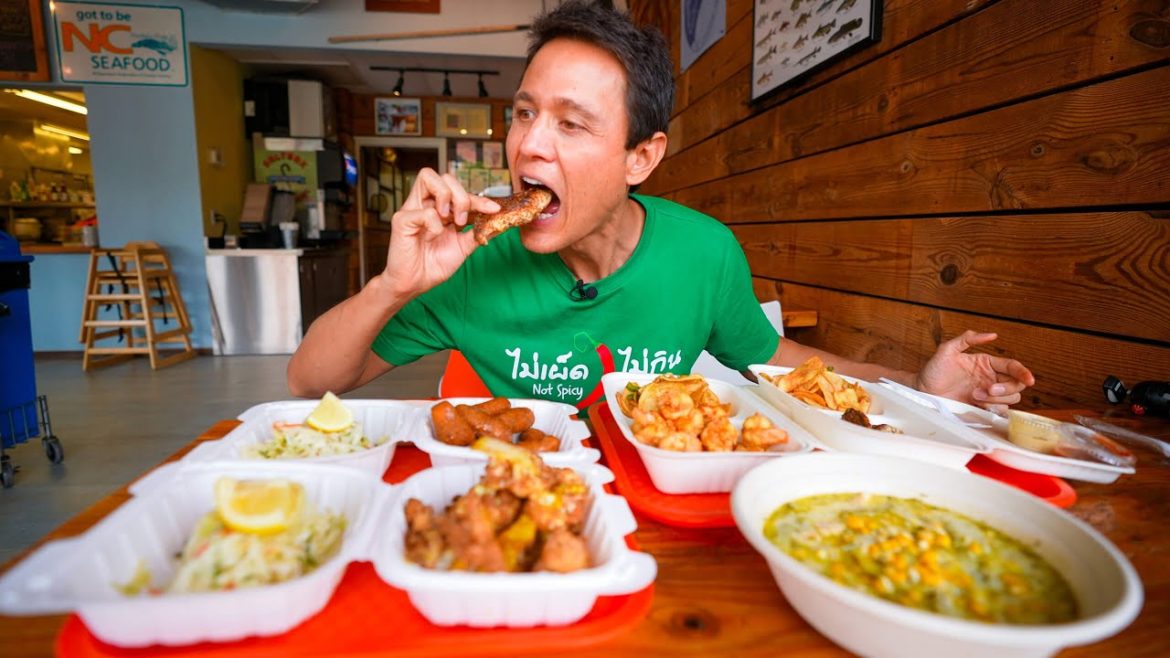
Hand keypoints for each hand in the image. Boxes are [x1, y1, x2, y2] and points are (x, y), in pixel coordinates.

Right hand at [377, 168, 499, 298]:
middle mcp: (426, 204)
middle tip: (463, 221)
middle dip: (462, 196)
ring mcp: (413, 209)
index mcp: (441, 209)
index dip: (480, 198)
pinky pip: (422, 210)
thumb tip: (498, 223)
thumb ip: (477, 233)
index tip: (495, 209)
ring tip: (449, 220)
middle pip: (445, 177)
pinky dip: (434, 223)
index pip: (461, 192)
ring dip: (446, 196)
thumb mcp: (463, 247)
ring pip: (428, 176)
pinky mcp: (402, 220)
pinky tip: (434, 236)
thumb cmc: (434, 265)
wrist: (416, 284)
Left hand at [916, 330, 1034, 412]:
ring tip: (974, 396)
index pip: (1013, 367)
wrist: (922, 391)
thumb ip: (967, 339)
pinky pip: (1000, 412)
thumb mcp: (947, 350)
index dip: (1024, 373)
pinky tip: (980, 406)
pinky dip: (995, 410)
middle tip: (987, 389)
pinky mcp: (982, 408)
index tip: (1029, 380)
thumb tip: (993, 335)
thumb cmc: (933, 370)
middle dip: (1006, 389)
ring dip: (996, 399)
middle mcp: (991, 378)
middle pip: (1016, 385)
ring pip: (1010, 399)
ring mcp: (988, 394)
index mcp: (987, 364)